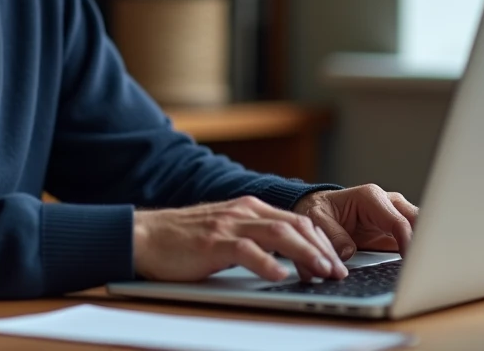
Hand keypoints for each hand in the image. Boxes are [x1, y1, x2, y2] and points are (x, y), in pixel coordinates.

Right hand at [133, 196, 348, 282]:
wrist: (145, 235)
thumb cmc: (184, 238)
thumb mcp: (226, 230)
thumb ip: (253, 237)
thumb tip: (287, 259)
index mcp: (249, 208)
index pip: (296, 220)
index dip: (320, 241)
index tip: (336, 261)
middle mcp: (243, 212)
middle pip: (294, 225)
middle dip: (321, 248)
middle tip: (338, 271)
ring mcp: (228, 225)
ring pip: (278, 234)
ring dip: (305, 254)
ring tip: (322, 272)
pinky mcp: (212, 243)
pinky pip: (246, 251)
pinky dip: (267, 263)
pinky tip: (281, 275)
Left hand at [293, 184, 418, 258]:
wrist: (321, 209)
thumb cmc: (320, 210)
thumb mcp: (317, 219)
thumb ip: (332, 235)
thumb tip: (348, 252)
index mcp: (371, 197)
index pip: (398, 221)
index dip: (409, 243)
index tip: (411, 263)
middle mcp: (388, 203)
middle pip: (418, 221)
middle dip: (426, 243)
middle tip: (427, 267)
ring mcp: (395, 215)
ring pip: (422, 229)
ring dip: (426, 248)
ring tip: (427, 270)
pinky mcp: (397, 230)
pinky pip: (415, 240)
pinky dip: (419, 253)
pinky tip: (420, 269)